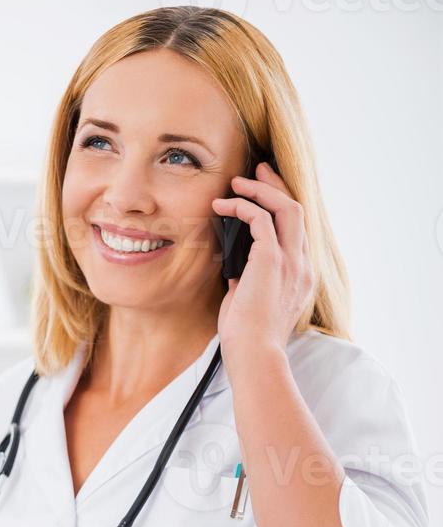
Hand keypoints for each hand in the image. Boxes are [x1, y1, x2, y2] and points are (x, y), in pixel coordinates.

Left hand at [212, 162, 314, 359]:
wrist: (254, 355)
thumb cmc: (247, 338)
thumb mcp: (250, 302)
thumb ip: (248, 280)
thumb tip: (235, 265)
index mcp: (299, 276)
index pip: (296, 230)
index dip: (280, 205)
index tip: (263, 191)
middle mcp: (301, 265)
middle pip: (296, 210)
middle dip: (275, 186)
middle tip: (256, 170)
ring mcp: (291, 262)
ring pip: (286, 208)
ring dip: (260, 190)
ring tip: (236, 182)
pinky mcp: (273, 261)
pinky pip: (261, 219)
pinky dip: (243, 206)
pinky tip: (224, 205)